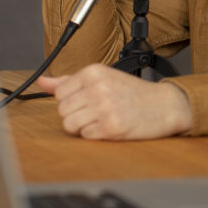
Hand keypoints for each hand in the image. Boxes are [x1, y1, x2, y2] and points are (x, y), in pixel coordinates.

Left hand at [37, 64, 192, 139]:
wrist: (165, 105)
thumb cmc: (134, 92)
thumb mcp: (103, 78)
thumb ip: (70, 81)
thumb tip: (42, 81)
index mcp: (93, 72)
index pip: (59, 93)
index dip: (72, 101)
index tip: (88, 100)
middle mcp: (98, 87)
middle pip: (62, 110)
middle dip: (77, 115)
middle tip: (97, 111)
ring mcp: (105, 107)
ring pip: (70, 125)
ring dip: (83, 126)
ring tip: (101, 120)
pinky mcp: (111, 127)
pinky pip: (86, 136)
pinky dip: (96, 135)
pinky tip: (110, 126)